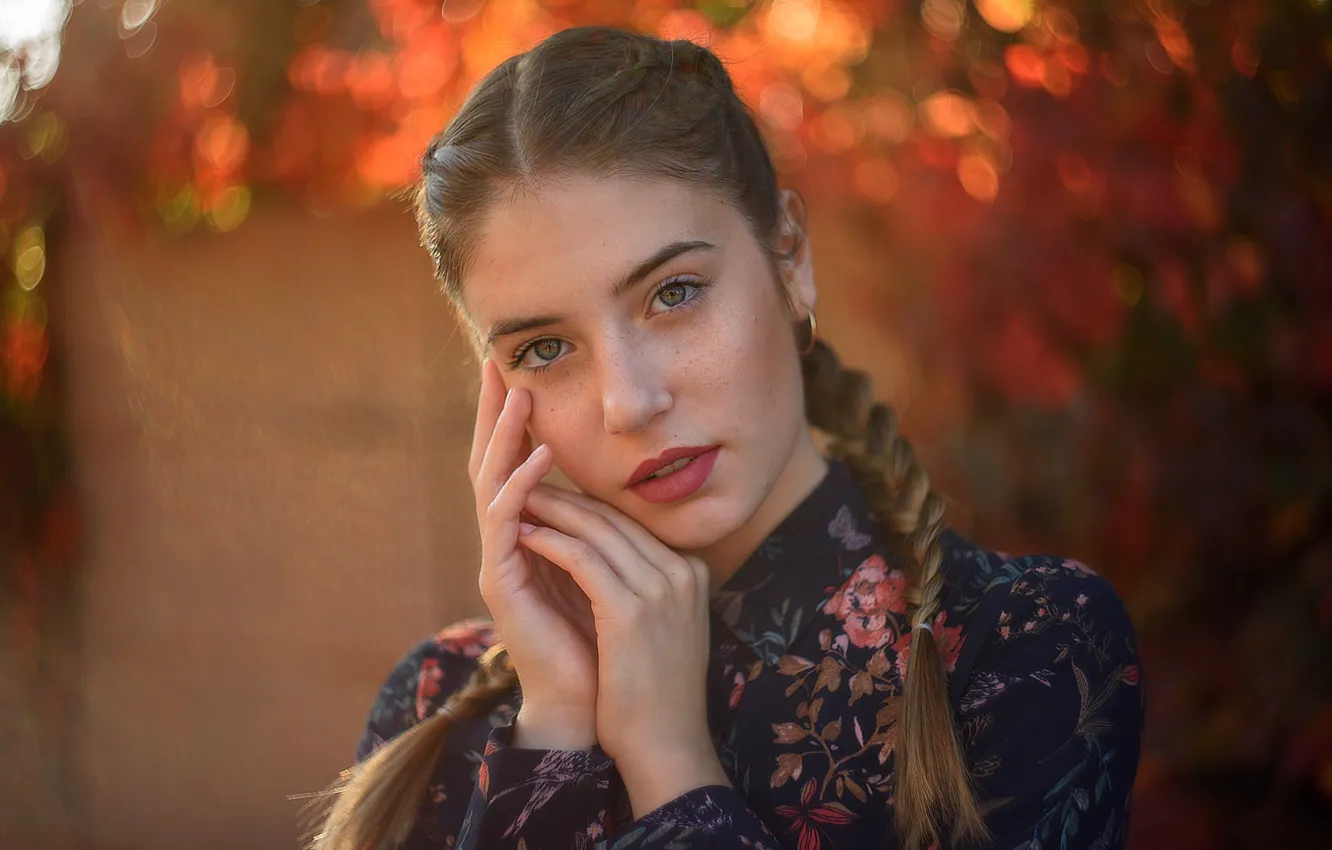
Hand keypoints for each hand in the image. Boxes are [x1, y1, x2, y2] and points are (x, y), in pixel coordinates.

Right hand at [470, 360, 597, 749]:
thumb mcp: (603, 563)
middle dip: (491, 410)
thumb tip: (614, 481)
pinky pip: (504, 523)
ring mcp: (496, 560)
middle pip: (489, 461)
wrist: (590, 700)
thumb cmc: (601, 634)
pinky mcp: (499, 583)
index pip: (514, 462)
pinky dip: (521, 486)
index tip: (520, 368)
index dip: (512, 417)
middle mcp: (503, 541)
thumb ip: (595, 525)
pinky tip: (537, 457)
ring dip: (503, 436)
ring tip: (516, 394)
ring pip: (491, 483)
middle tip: (494, 359)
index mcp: (526, 534)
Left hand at [517, 485, 730, 815]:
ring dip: (552, 510)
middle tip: (527, 481)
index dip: (588, 507)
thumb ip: (653, 591)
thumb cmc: (657, 695)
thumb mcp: (667, 629)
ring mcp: (661, 587)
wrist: (667, 745)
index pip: (632, 525)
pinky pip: (582, 557)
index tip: (554, 495)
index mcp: (692, 573)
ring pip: (597, 529)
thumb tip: (619, 567)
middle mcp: (681, 572)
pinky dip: (550, 540)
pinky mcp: (631, 608)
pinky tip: (523, 533)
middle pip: (615, 519)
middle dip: (567, 497)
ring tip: (518, 499)